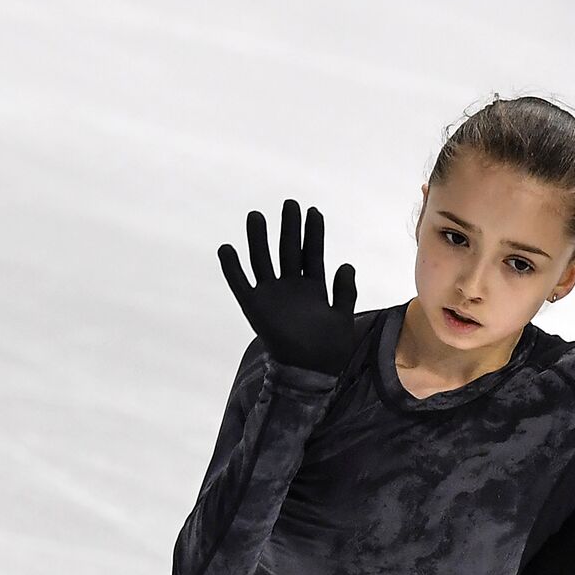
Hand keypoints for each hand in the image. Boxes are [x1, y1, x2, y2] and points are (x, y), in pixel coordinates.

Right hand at [217, 199, 357, 376]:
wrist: (310, 371)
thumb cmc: (330, 346)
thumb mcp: (343, 316)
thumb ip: (345, 291)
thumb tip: (347, 264)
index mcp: (314, 286)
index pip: (312, 253)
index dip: (313, 233)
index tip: (313, 211)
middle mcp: (291, 286)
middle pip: (288, 250)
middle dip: (289, 227)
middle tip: (290, 203)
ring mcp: (271, 295)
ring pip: (263, 260)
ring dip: (259, 239)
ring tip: (256, 216)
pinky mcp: (254, 307)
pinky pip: (240, 284)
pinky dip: (232, 268)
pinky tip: (227, 248)